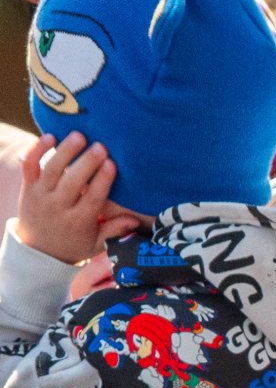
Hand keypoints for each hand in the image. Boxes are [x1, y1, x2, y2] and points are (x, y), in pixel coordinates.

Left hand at [15, 133, 134, 265]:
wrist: (39, 252)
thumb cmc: (74, 245)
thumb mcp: (97, 244)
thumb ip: (115, 230)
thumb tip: (135, 220)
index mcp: (78, 222)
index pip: (92, 199)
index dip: (102, 181)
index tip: (112, 164)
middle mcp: (58, 208)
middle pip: (73, 182)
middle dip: (86, 163)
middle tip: (100, 146)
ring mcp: (41, 196)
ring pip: (52, 170)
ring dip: (65, 151)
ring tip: (79, 135)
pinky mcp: (27, 187)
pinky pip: (29, 165)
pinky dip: (37, 150)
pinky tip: (50, 136)